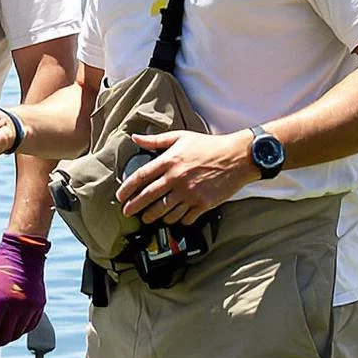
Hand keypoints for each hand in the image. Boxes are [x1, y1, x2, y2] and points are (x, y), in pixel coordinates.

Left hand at [0, 232, 48, 356]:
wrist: (24, 252)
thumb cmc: (0, 265)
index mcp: (2, 301)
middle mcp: (19, 306)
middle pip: (5, 336)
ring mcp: (31, 307)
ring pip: (17, 333)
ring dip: (6, 339)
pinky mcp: (40, 305)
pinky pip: (29, 327)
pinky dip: (19, 331)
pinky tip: (11, 330)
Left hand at [116, 130, 257, 224]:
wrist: (237, 157)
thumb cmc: (208, 146)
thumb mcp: (181, 137)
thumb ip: (156, 140)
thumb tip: (135, 138)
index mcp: (170, 161)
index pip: (140, 177)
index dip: (127, 189)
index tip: (120, 197)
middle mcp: (177, 179)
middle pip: (148, 197)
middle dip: (134, 207)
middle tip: (127, 212)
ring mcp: (190, 193)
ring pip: (164, 211)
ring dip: (153, 216)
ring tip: (148, 217)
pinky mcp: (202, 204)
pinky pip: (183, 218)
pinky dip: (176, 220)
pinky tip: (172, 217)